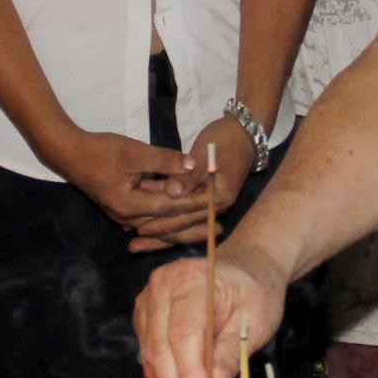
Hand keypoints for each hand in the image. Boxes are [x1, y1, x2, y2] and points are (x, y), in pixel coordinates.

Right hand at [53, 130, 202, 237]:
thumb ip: (164, 160)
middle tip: (220, 228)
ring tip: (208, 226)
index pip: (171, 209)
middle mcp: (128, 217)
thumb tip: (193, 165)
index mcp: (130, 206)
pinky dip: (169, 217)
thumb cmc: (100, 150)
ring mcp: (125, 216)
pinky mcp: (125, 209)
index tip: (216, 202)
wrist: (70, 154)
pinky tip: (185, 218)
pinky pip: (152, 217)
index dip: (195, 205)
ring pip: (161, 224)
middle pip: (167, 226)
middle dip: (193, 227)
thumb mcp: (133, 152)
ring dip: (183, 225)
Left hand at [128, 118, 258, 252]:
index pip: (187, 215)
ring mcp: (212, 204)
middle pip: (184, 225)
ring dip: (160, 232)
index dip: (163, 222)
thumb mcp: (206, 153)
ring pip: (182, 223)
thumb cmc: (224, 139)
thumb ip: (189, 175)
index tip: (141, 228)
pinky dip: (165, 217)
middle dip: (158, 235)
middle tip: (133, 246)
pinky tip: (146, 223)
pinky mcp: (205, 199)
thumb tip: (171, 191)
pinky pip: (183, 213)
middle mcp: (217, 206)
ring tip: (135, 244)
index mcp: (220, 197)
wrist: (244, 132)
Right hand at [134, 248, 285, 377]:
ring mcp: (148, 303)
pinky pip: (152, 358)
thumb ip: (230, 355)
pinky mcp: (145, 320)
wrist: (244, 269)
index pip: (183, 333)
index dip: (190, 372)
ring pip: (152, 358)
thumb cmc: (254, 292)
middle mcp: (160, 288)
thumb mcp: (255, 323)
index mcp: (191, 279)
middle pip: (161, 348)